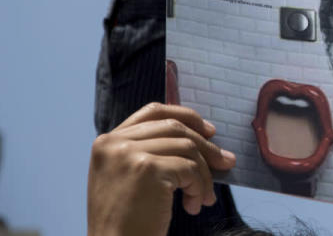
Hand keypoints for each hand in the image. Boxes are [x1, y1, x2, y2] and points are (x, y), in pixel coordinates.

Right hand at [87, 103, 235, 235]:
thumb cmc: (126, 221)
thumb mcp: (128, 177)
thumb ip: (151, 151)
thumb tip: (206, 134)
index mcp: (107, 142)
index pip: (153, 112)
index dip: (185, 116)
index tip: (208, 131)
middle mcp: (114, 143)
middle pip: (174, 128)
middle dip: (205, 146)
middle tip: (226, 162)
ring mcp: (129, 154)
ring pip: (187, 148)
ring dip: (203, 175)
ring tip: (204, 198)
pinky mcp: (147, 169)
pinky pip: (189, 169)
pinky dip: (200, 187)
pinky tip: (194, 205)